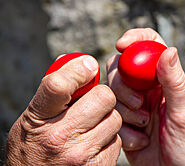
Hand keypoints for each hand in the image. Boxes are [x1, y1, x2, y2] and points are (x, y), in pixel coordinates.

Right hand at [5, 55, 121, 165]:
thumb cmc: (34, 147)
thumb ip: (55, 91)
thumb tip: (82, 62)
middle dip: (102, 97)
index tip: (89, 66)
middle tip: (93, 104)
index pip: (59, 85)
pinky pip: (118, 141)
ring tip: (91, 128)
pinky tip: (94, 144)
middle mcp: (59, 137)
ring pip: (115, 119)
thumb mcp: (34, 117)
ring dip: (107, 120)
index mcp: (38, 119)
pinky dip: (110, 140)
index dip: (78, 70)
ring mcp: (80, 154)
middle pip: (104, 97)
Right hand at [107, 28, 184, 165]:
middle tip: (140, 105)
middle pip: (121, 67)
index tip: (122, 44)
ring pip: (112, 92)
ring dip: (125, 111)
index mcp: (165, 78)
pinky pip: (109, 116)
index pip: (150, 45)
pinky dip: (122, 129)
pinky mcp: (123, 122)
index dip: (135, 38)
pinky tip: (140, 141)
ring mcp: (134, 104)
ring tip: (145, 126)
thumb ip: (175, 81)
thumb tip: (170, 50)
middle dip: (124, 86)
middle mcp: (148, 87)